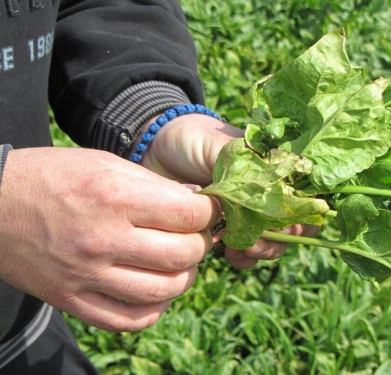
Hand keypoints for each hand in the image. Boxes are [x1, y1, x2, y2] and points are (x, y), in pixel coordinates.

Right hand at [0, 147, 219, 330]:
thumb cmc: (52, 176)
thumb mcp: (105, 164)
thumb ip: (154, 185)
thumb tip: (197, 203)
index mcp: (114, 197)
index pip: (190, 215)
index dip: (210, 212)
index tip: (209, 211)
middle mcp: (103, 239)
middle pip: (184, 254)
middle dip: (202, 243)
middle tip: (195, 235)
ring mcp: (87, 275)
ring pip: (165, 290)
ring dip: (185, 276)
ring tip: (180, 262)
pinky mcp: (72, 300)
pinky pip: (130, 320)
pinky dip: (155, 309)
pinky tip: (157, 291)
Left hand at [138, 114, 319, 268]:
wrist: (153, 150)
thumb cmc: (193, 138)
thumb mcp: (224, 146)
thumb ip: (251, 169)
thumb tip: (275, 197)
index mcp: (275, 168)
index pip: (307, 195)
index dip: (305, 214)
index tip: (288, 223)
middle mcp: (268, 192)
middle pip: (295, 225)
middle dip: (281, 239)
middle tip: (257, 241)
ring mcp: (249, 212)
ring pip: (274, 242)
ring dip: (263, 251)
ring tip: (240, 249)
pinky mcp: (227, 229)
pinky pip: (247, 252)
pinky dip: (243, 258)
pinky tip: (228, 254)